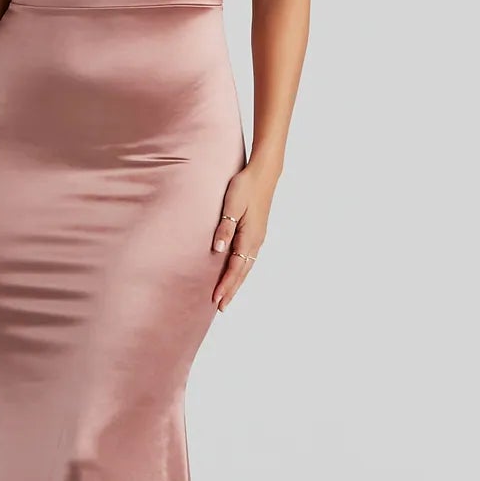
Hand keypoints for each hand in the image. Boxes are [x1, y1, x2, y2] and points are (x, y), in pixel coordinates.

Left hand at [210, 162, 276, 311]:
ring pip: (246, 266)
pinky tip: (236, 272)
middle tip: (221, 307)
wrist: (263, 173)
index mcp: (249, 237)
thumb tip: (218, 250)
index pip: (235, 268)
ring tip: (227, 295)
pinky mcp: (257, 232)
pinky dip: (241, 270)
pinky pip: (248, 258)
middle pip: (242, 272)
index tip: (216, 299)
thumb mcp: (232, 205)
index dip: (225, 284)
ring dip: (237, 282)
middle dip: (231, 290)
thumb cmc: (245, 186)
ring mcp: (258, 237)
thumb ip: (225, 228)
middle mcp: (256, 241)